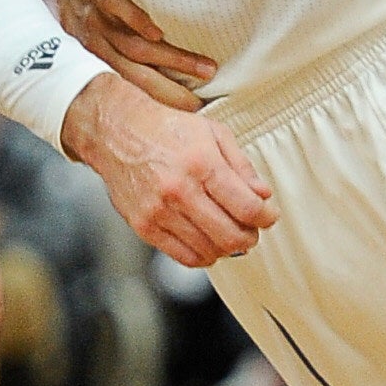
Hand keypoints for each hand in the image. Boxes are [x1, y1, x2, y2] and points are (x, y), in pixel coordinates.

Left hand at [49, 0, 213, 109]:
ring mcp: (97, 19)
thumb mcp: (96, 49)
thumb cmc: (91, 19)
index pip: (127, 96)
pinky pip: (115, 6)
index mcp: (95, 66)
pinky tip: (159, 32)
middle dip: (170, 93)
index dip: (155, 110)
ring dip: (172, 60)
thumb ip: (121, 72)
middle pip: (135, 77)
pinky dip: (135, 20)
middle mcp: (96, 46)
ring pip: (134, 46)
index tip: (186, 122)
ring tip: (206, 69)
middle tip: (200, 106)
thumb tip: (157, 105)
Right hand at [60, 73, 277, 267]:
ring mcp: (159, 211)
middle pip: (230, 235)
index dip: (266, 217)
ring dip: (227, 248)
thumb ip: (242, 166)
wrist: (117, 131)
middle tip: (252, 229)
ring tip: (228, 233)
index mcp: (201, 163)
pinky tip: (206, 241)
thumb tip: (263, 195)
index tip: (269, 216)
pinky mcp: (144, 226)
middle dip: (250, 236)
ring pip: (209, 250)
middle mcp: (179, 190)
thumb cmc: (166, 129)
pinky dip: (203, 255)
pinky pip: (183, 257)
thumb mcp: (213, 133)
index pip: (247, 207)